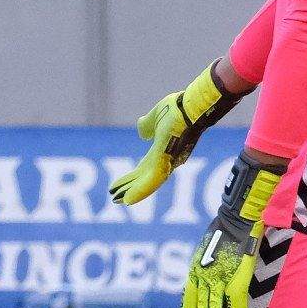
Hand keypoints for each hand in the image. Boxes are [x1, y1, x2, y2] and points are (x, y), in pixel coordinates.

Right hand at [113, 63, 238, 205]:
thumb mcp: (155, 117)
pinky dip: (140, 191)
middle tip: (115, 199)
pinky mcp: (166, 160)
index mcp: (163, 150)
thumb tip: (141, 132)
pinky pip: (152, 180)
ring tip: (118, 202)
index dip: (132, 177)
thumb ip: (146, 125)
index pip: (145, 168)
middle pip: (145, 179)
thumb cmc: (178, 109)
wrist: (191, 105)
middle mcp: (168, 160)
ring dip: (133, 193)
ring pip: (148, 184)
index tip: (120, 185)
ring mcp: (168, 161)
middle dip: (130, 189)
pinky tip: (128, 200)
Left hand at [182, 153, 285, 307]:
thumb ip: (205, 266)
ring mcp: (219, 277)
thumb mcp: (207, 248)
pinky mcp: (236, 276)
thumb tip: (208, 278)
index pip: (189, 299)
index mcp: (195, 269)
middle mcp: (203, 276)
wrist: (238, 215)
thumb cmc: (224, 228)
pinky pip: (235, 302)